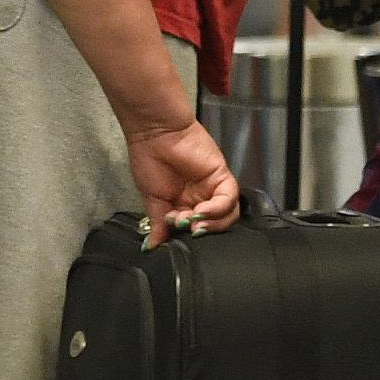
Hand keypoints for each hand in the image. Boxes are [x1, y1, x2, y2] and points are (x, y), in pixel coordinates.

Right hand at [124, 115, 238, 246]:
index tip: (173, 234)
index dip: (186, 238)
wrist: (155, 133)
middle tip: (183, 227)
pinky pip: (229, 200)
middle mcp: (200, 198)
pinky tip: (201, 210)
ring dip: (211, 224)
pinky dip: (217, 210)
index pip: (194, 231)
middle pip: (213, 226)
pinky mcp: (222, 176)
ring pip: (226, 217)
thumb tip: (152, 246)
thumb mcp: (152, 199)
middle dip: (199, 232)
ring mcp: (213, 188)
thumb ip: (158, 224)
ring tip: (193, 220)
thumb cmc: (149, 159)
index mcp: (183, 205)